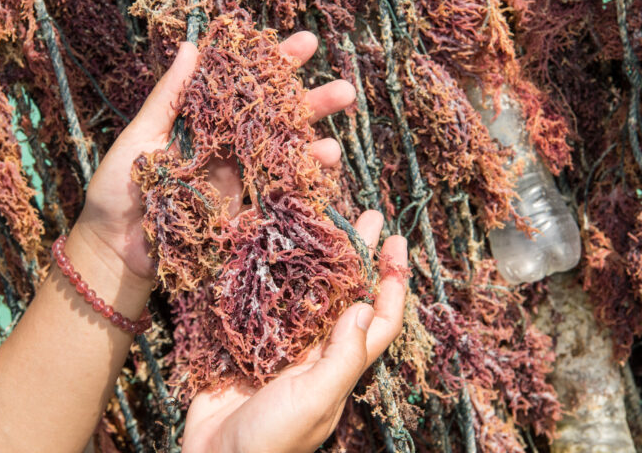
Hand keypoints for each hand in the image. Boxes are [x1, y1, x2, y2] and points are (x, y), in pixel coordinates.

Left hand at [71, 32, 356, 288]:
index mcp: (203, 123)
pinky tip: (318, 184)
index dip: (276, 64)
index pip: (244, 86)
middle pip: (276, 121)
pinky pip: (276, 197)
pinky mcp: (240, 214)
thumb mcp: (140, 138)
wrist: (112, 250)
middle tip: (345, 92)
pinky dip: (299, 190)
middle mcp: (226, 148)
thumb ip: (169, 97)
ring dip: (312, 151)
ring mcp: (236, 181)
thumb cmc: (117, 191)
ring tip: (332, 149)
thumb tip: (191, 46)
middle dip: (311, 105)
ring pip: (283, 159)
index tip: (307, 44)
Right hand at [182, 215, 407, 452]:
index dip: (393, 284)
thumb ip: (342, 358)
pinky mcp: (251, 344)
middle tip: (366, 218)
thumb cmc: (271, 441)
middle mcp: (317, 352)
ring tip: (325, 223)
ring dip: (320, 260)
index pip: (380, 320)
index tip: (396, 244)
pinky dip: (275, 276)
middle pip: (347, 296)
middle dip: (360, 257)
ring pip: (309, 294)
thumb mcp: (314, 401)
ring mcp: (284, 347)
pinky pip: (268, 303)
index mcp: (340, 367)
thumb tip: (363, 306)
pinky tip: (273, 253)